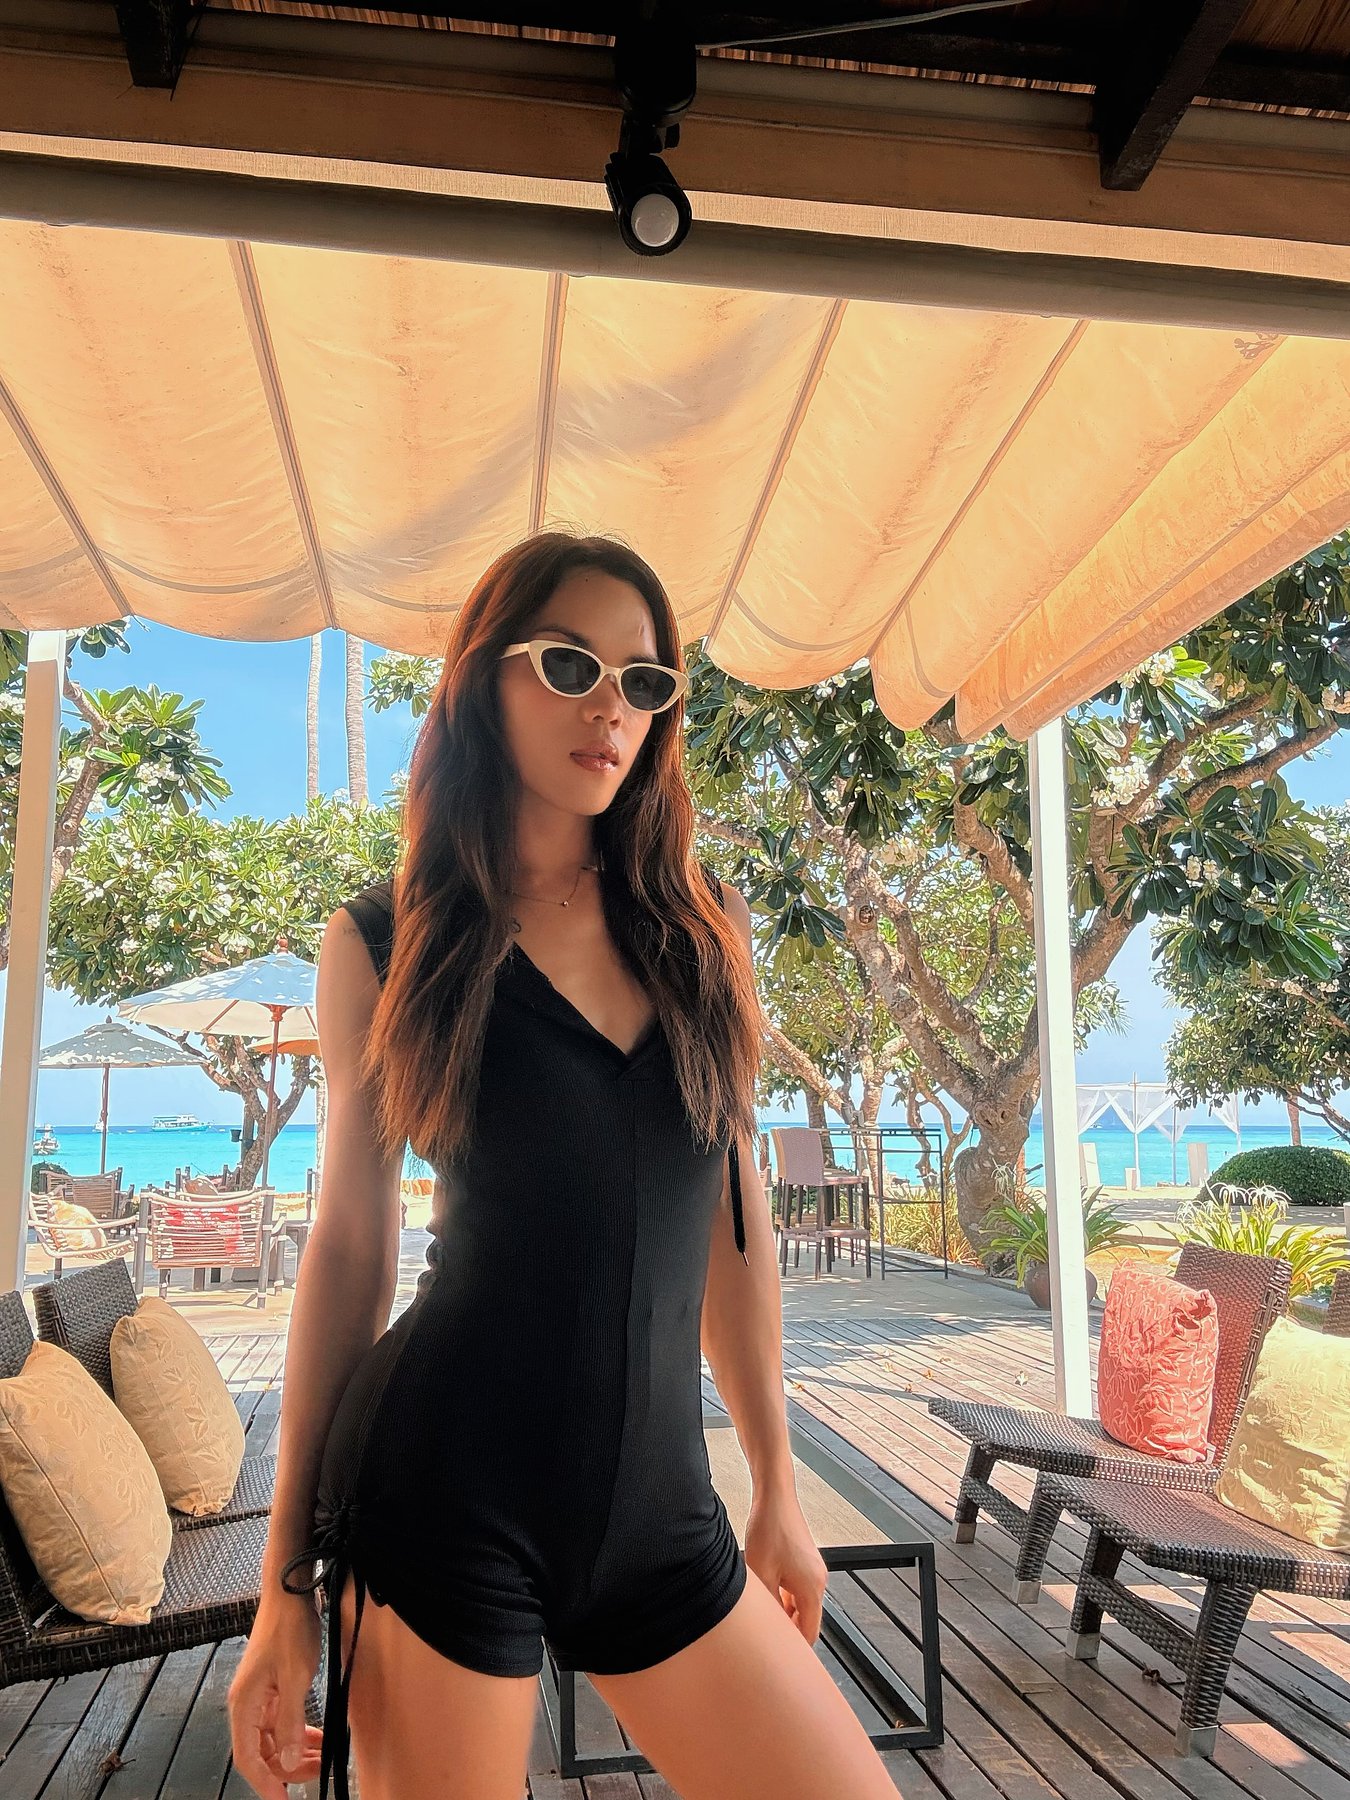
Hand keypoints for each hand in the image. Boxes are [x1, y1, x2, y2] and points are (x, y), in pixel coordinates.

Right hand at [227, 1598, 325, 1797]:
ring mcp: (260, 1696)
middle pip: (261, 1753)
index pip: (247, 1758)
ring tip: (322, 1761)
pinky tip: (318, 1740)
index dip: (265, 1784)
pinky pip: (282, 1722)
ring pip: (274, 1739)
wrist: (291, 1593)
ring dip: (296, 1753)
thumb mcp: (295, 1677)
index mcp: (244, 1705)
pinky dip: (299, 1733)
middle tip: (317, 1775)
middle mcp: (247, 1705)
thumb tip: (290, 1763)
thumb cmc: (290, 1629)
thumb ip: (291, 1721)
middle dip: (287, 1770)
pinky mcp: (273, 1688)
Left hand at [744, 1487, 827, 1644]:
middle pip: (807, 1620)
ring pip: (801, 1605)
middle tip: (765, 1638)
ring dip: (785, 1613)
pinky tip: (766, 1594)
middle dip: (788, 1630)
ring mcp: (814, 1570)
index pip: (809, 1633)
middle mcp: (818, 1581)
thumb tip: (768, 1629)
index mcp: (811, 1588)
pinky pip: (798, 1590)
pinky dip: (785, 1598)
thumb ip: (767, 1605)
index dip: (795, 1649)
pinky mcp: (806, 1562)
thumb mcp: (760, 1574)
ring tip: (762, 1614)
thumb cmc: (768, 1529)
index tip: (778, 1659)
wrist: (775, 1497)